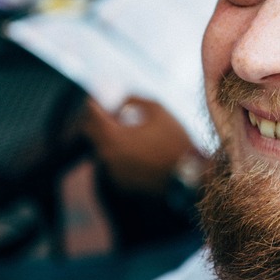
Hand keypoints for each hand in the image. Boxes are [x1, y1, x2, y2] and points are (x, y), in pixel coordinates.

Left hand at [82, 97, 200, 195]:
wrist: (190, 175)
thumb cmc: (174, 139)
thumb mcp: (157, 109)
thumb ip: (133, 99)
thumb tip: (118, 99)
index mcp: (112, 135)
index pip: (90, 113)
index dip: (94, 102)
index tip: (98, 97)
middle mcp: (107, 155)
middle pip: (89, 131)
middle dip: (96, 119)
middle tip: (109, 112)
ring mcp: (112, 171)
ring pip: (101, 147)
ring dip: (108, 137)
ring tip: (127, 131)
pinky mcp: (120, 182)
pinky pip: (112, 162)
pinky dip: (118, 153)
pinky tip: (136, 149)